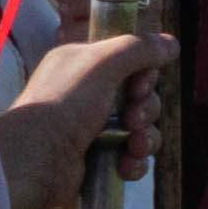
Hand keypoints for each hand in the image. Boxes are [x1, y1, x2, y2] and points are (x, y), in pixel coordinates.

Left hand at [0, 32, 171, 208]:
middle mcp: (88, 95)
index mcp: (84, 65)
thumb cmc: (65, 103)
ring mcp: (93, 129)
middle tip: (132, 117)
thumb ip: (138, 48)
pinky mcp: (99, 160)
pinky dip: (134, 162)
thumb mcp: (102, 63)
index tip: (140, 82)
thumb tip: (172, 43)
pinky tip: (125, 165)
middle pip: (141, 96)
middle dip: (146, 108)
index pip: (130, 61)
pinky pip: (132, 157)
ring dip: (145, 137)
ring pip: (142, 128)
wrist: (35, 159)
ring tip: (133, 145)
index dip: (144, 73)